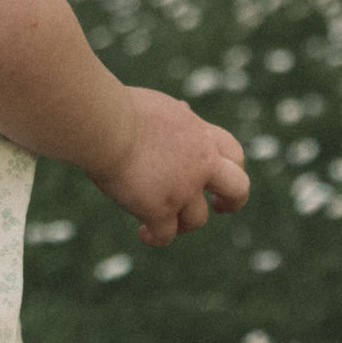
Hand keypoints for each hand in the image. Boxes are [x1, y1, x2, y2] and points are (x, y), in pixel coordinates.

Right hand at [85, 85, 249, 246]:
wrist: (103, 122)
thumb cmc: (117, 107)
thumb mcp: (158, 105)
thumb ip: (176, 115)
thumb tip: (185, 108)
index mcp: (199, 133)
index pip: (233, 152)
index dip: (231, 167)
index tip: (215, 176)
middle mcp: (199, 162)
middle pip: (238, 188)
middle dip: (232, 201)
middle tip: (218, 207)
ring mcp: (183, 188)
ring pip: (196, 219)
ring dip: (181, 224)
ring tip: (156, 221)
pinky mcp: (159, 209)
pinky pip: (165, 235)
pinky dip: (155, 237)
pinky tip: (143, 233)